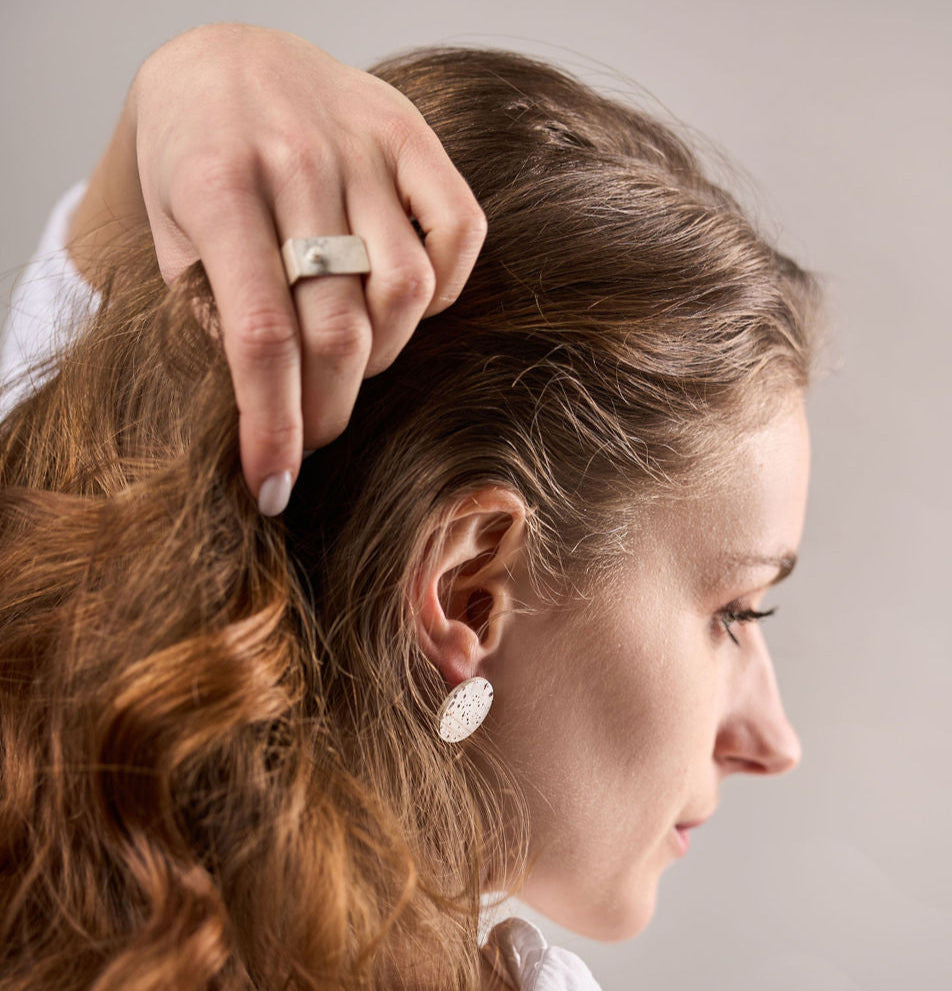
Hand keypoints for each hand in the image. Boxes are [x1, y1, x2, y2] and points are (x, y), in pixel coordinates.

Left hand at [76, 24, 486, 513]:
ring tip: (352, 357)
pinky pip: (459, 234)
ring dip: (383, 353)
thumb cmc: (194, 160)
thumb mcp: (170, 238)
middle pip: (340, 329)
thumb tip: (266, 410)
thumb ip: (213, 317)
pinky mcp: (413, 136)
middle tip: (317, 433)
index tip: (275, 486)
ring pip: (405, 291)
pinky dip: (443, 290)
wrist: (226, 59)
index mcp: (218, 188)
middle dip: (330, 410)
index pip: (260, 337)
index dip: (274, 427)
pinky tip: (403, 304)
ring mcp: (363, 146)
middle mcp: (297, 163)